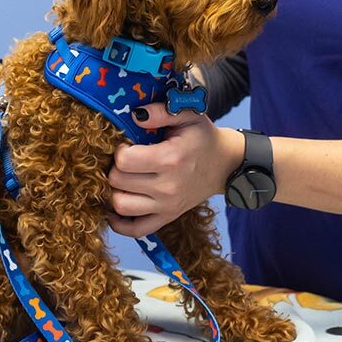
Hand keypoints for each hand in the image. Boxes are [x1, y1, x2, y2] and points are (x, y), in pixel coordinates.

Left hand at [107, 103, 243, 237]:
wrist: (225, 164)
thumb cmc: (203, 137)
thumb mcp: (188, 114)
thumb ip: (161, 111)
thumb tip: (135, 115)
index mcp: (170, 159)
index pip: (124, 161)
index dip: (120, 150)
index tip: (128, 145)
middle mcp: (167, 187)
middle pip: (118, 181)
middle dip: (115, 168)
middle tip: (126, 160)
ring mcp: (167, 206)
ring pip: (120, 205)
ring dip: (116, 191)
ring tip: (124, 178)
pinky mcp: (167, 217)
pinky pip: (135, 229)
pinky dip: (120, 222)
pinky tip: (120, 204)